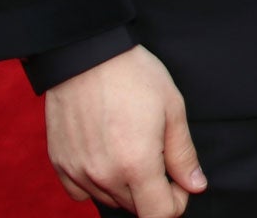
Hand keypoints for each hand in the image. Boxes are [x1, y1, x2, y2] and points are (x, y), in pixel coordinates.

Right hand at [45, 45, 204, 214]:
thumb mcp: (172, 108)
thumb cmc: (134, 76)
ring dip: (126, 186)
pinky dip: (97, 183)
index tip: (179, 180)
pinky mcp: (61, 164)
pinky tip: (106, 155)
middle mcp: (104, 176)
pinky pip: (81, 192)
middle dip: (154, 191)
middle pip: (136, 208)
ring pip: (109, 200)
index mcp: (137, 165)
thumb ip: (183, 154)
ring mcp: (79, 171)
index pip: (159, 215)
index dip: (176, 203)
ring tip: (132, 147)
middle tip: (158, 155)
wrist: (86, 54)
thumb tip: (195, 186)